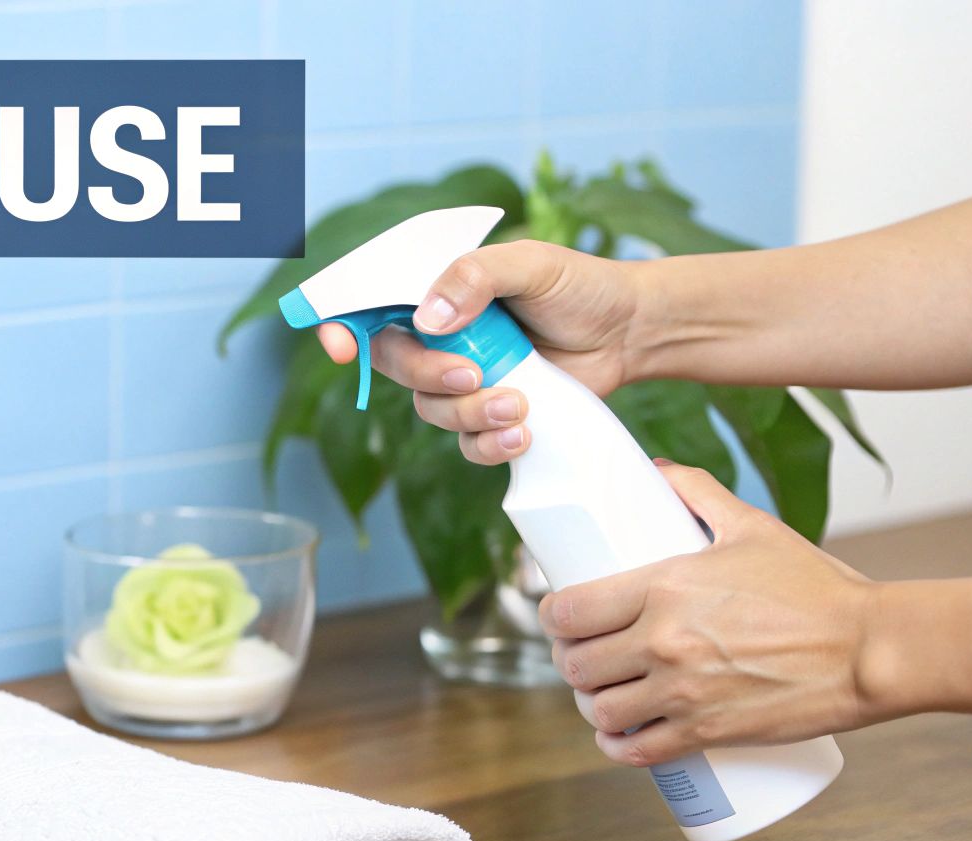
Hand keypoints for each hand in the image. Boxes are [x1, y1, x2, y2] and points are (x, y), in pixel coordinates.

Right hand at [315, 240, 644, 464]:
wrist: (631, 331)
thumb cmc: (580, 286)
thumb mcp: (531, 264)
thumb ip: (476, 277)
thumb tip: (428, 319)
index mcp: (438, 291)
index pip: (372, 307)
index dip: (344, 327)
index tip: (340, 347)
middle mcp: (441, 337)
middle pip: (395, 366)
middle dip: (429, 377)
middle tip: (474, 374)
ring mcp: (464, 379)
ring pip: (431, 410)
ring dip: (469, 414)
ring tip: (519, 404)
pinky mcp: (491, 416)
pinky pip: (467, 444)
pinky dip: (489, 445)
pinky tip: (524, 433)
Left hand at [540, 461, 880, 766]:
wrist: (869, 650)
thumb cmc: (815, 587)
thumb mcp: (752, 526)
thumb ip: (699, 493)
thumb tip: (656, 469)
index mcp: (663, 588)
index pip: (569, 611)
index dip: (552, 617)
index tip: (559, 617)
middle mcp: (663, 642)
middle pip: (577, 663)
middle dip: (571, 660)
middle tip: (584, 655)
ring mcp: (683, 692)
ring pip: (600, 710)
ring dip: (592, 704)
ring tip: (603, 693)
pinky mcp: (706, 732)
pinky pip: (637, 751)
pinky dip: (618, 747)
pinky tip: (617, 737)